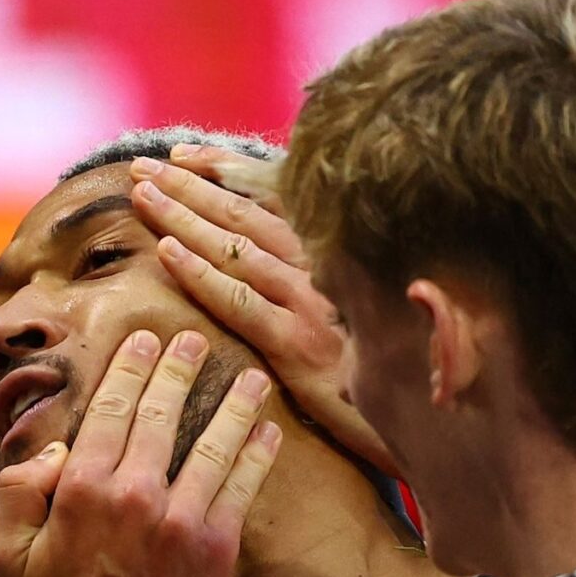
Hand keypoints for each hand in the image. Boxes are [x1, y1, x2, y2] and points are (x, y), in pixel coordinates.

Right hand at [0, 329, 280, 576]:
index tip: (143, 341)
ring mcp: (179, 519)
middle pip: (161, 414)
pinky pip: (241, 487)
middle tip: (195, 340)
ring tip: (251, 375)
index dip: (130, 369)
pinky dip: (258, 454)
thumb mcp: (8, 555)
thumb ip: (19, 491)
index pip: (109, 410)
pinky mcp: (216, 549)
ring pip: (211, 443)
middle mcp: (131, 493)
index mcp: (78, 487)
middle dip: (180, 368)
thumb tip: (50, 448)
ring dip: (234, 403)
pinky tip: (270, 431)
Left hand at [129, 149, 399, 477]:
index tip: (187, 153)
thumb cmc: (405, 368)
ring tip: (141, 191)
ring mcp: (311, 304)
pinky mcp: (298, 346)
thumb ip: (347, 273)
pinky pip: (237, 302)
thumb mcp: (378, 307)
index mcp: (341, 253)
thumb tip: (313, 251)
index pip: (277, 197)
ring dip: (183, 214)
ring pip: (234, 248)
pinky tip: (165, 252)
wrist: (434, 422)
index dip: (227, 171)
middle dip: (190, 185)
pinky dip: (200, 274)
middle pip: (246, 214)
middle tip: (144, 165)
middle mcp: (326, 268)